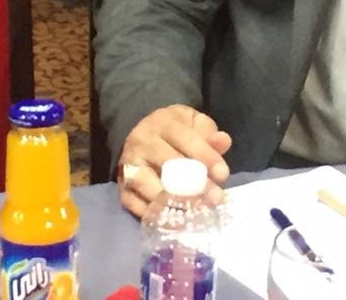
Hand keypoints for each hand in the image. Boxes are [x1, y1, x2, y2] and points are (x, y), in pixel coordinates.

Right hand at [116, 105, 231, 217]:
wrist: (141, 137)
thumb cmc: (175, 132)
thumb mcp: (193, 123)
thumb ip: (209, 133)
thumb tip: (223, 141)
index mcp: (161, 123)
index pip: (184, 139)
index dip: (205, 157)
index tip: (223, 174)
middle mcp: (140, 143)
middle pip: (168, 166)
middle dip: (195, 185)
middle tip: (215, 198)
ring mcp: (128, 168)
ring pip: (152, 189)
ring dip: (178, 204)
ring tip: (198, 213)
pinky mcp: (123, 191)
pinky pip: (139, 208)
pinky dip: (159, 218)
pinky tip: (179, 222)